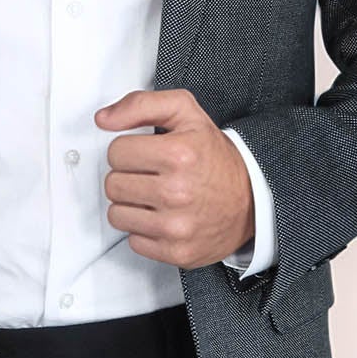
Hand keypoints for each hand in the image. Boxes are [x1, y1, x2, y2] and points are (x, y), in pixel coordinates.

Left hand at [95, 88, 253, 269]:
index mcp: (179, 154)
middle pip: (113, 184)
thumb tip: (103, 119)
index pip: (115, 152)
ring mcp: (177, 227)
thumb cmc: (215, 157)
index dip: (129, 151)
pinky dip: (144, 230)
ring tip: (155, 197)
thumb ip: (140, 105)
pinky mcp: (177, 252)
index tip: (147, 154)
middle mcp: (178, 192)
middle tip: (151, 175)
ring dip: (132, 205)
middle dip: (128, 177)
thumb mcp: (185, 113)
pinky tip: (163, 218)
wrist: (253, 199)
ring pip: (116, 215)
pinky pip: (133, 241)